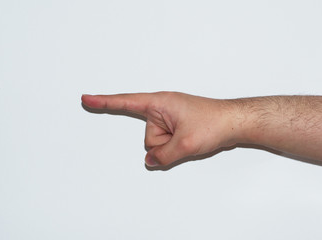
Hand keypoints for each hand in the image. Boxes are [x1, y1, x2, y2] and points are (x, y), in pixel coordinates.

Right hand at [81, 92, 238, 166]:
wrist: (234, 122)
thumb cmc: (214, 122)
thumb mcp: (185, 143)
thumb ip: (163, 155)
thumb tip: (151, 160)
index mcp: (160, 103)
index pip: (126, 103)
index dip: (104, 102)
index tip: (86, 99)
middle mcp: (163, 109)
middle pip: (148, 137)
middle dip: (163, 144)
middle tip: (185, 137)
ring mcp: (170, 118)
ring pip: (159, 143)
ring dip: (173, 146)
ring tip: (192, 137)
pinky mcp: (177, 126)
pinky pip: (168, 142)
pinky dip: (177, 147)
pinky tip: (191, 140)